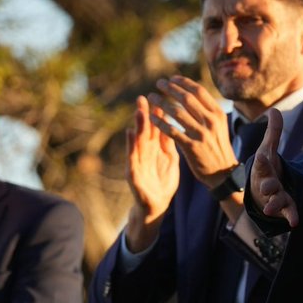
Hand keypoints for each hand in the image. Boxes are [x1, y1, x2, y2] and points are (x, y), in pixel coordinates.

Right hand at [123, 96, 180, 252]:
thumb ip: (169, 143)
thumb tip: (172, 123)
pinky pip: (132, 157)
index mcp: (155, 149)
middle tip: (144, 97)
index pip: (156, 128)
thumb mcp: (169, 159)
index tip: (159, 97)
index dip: (157, 113)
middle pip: (145, 130)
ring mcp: (138, 162)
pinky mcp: (134, 174)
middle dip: (144, 114)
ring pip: (138, 141)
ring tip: (139, 111)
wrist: (156, 206)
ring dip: (138, 125)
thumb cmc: (163, 181)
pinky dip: (130, 145)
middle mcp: (145, 153)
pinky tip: (129, 133)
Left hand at [146, 75, 237, 183]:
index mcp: (217, 113)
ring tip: (152, 97)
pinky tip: (152, 117)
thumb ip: (206, 110)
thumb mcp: (218, 125)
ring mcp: (201, 134)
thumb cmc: (217, 146)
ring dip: (161, 102)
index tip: (171, 78)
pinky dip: (160, 122)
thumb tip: (191, 91)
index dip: (183, 82)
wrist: (223, 173)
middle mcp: (210, 121)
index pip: (198, 91)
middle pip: (186, 98)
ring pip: (176, 113)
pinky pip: (171, 131)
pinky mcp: (191, 147)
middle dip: (170, 88)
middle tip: (159, 83)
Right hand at [248, 109, 298, 227]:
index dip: (261, 161)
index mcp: (263, 169)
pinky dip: (289, 216)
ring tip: (271, 209)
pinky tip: (294, 222)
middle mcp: (266, 184)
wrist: (258, 192)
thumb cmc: (264, 169)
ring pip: (273, 201)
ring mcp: (274, 197)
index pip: (261, 164)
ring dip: (273, 204)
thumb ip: (273, 132)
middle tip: (266, 188)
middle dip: (266, 186)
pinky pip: (286, 211)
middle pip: (266, 185)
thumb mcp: (268, 150)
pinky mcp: (284, 206)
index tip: (261, 157)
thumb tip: (274, 109)